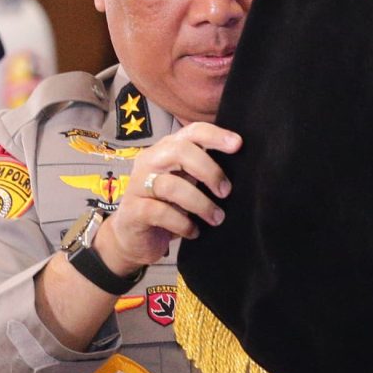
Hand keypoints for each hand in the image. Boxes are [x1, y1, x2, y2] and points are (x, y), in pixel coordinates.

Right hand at [102, 124, 242, 269]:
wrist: (132, 240)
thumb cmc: (165, 208)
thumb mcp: (186, 184)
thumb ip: (202, 171)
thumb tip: (240, 165)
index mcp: (165, 150)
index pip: (190, 132)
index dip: (215, 135)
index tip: (238, 144)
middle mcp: (149, 161)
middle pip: (179, 151)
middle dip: (209, 171)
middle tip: (226, 192)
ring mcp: (138, 185)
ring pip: (171, 185)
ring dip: (201, 204)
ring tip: (216, 218)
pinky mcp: (133, 211)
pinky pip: (161, 212)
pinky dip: (183, 224)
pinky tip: (194, 232)